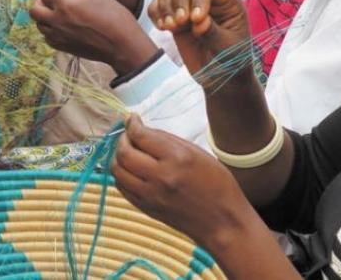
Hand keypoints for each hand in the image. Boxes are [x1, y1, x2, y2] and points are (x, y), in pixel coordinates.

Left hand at [30, 0, 156, 73]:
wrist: (123, 45)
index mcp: (65, 5)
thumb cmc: (114, 17)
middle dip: (43, 1)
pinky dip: (51, 30)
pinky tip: (64, 26)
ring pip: (38, 24)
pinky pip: (47, 37)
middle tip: (58, 0)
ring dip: (45, 16)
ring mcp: (58, 36)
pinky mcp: (63, 47)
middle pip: (35, 9)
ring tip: (61, 13)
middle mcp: (57, 21)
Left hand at [112, 115, 258, 249]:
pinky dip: (122, 175)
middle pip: (124, 153)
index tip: (132, 119)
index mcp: (177, 158)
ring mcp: (150, 195)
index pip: (141, 136)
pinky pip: (122, 188)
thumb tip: (144, 130)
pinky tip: (131, 169)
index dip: (132, 123)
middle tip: (128, 134)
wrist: (222, 221)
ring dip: (118, 157)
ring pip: (118, 171)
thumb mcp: (198, 153)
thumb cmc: (218, 184)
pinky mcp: (146, 208)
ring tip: (128, 151)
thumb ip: (168, 141)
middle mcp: (160, 176)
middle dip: (122, 139)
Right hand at [149, 0, 249, 76]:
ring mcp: (190, 6)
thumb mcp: (227, 48)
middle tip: (180, 22)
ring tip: (170, 27)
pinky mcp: (175, 18)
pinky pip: (158, 3)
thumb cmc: (232, 60)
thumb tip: (198, 22)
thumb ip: (213, 33)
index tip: (196, 20)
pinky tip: (162, 27)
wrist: (221, 78)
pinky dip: (155, 12)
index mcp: (227, 1)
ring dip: (165, 4)